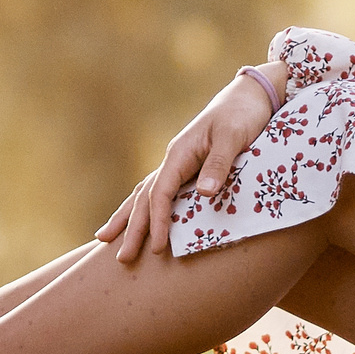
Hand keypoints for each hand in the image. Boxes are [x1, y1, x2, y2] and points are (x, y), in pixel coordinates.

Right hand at [95, 64, 282, 262]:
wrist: (250, 95)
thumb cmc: (242, 114)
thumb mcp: (233, 137)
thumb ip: (218, 165)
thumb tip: (203, 195)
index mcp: (180, 153)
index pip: (160, 193)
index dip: (157, 221)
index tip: (158, 248)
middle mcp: (174, 159)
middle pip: (144, 197)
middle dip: (131, 228)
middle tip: (121, 258)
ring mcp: (179, 163)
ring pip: (145, 194)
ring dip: (127, 217)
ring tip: (104, 239)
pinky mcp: (189, 167)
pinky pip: (160, 192)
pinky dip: (145, 207)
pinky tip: (138, 219)